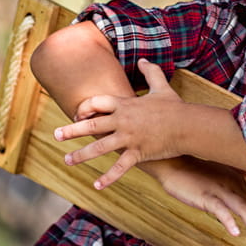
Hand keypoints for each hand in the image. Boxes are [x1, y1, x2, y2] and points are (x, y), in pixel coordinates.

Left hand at [55, 59, 193, 188]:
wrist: (189, 125)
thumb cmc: (175, 107)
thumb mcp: (162, 86)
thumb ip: (150, 72)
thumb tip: (143, 60)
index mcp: (125, 105)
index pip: (96, 103)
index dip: (84, 108)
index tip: (77, 114)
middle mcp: (123, 121)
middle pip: (91, 125)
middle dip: (71, 130)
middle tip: (56, 135)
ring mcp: (129, 138)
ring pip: (100, 148)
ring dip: (82, 155)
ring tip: (68, 160)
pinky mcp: (138, 153)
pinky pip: (119, 168)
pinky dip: (108, 178)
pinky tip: (96, 185)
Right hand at [143, 157, 245, 245]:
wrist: (171, 162)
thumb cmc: (192, 171)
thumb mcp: (217, 176)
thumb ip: (230, 185)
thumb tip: (239, 197)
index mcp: (237, 179)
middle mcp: (233, 183)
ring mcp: (220, 189)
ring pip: (244, 209)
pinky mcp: (206, 195)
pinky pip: (221, 209)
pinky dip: (229, 221)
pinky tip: (235, 232)